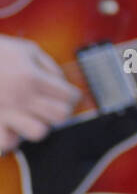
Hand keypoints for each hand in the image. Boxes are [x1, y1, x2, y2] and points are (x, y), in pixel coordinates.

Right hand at [0, 36, 78, 152]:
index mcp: (32, 78)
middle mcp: (21, 98)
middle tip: (52, 105)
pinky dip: (12, 138)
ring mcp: (6, 113)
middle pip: (60, 116)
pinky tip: (11, 126)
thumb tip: (62, 84)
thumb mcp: (27, 49)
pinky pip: (7, 143)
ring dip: (39, 124)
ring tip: (31, 116)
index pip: (69, 96)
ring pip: (38, 132)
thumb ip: (49, 67)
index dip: (73, 96)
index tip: (68, 95)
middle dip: (61, 110)